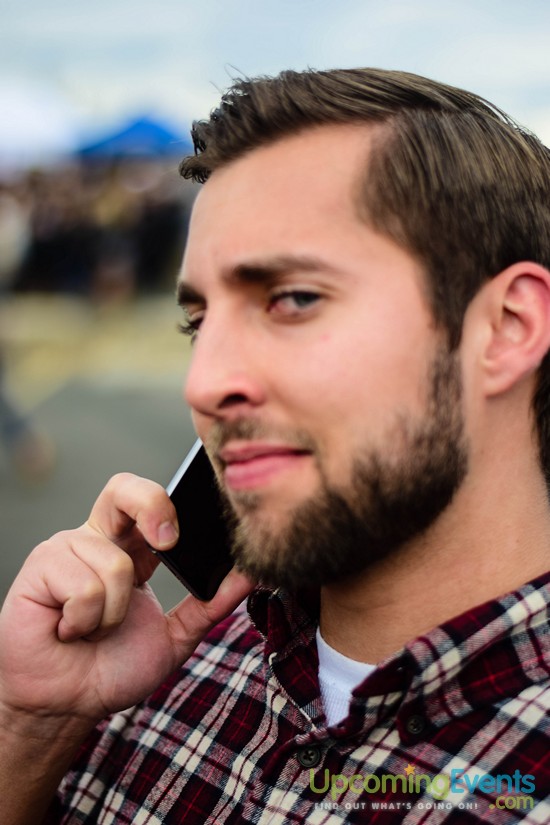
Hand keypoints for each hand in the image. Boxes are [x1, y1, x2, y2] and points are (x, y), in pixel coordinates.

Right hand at [0, 473, 252, 731]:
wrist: (67, 705)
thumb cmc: (113, 667)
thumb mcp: (175, 636)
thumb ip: (211, 604)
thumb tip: (251, 574)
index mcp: (130, 547)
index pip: (148, 499)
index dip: (168, 504)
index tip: (181, 538)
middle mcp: (98, 539)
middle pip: (123, 489)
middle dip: (151, 506)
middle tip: (165, 543)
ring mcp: (65, 550)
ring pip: (114, 564)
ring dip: (113, 615)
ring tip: (94, 630)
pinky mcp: (39, 568)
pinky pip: (83, 587)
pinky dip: (84, 622)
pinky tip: (69, 631)